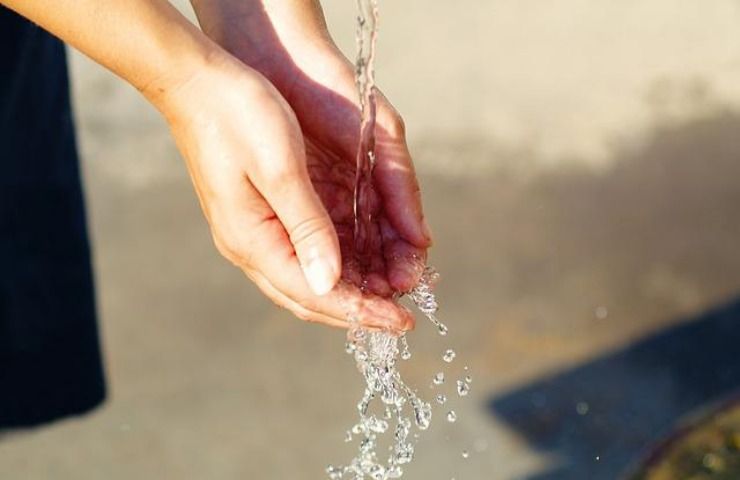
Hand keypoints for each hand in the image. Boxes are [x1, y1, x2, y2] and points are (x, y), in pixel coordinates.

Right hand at [190, 0, 432, 310]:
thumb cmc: (238, 115)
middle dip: (358, 310)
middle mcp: (249, 245)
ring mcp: (251, 231)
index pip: (314, 294)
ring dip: (349, 290)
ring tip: (389, 292)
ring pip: (306, 278)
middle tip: (401, 317)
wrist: (196, 81)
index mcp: (252, 240)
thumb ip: (307, 228)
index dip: (361, 311)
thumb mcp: (281, 169)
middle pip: (309, 296)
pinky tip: (361, 262)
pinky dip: (335, 264)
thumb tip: (329, 283)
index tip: (402, 322)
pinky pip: (301, 254)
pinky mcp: (258, 214)